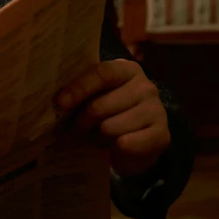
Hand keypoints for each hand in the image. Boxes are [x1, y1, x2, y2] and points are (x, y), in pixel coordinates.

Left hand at [54, 57, 169, 177]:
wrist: (137, 143)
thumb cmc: (110, 114)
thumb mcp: (97, 97)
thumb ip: (83, 93)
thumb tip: (57, 101)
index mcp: (127, 70)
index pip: (102, 73)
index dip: (79, 88)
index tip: (60, 103)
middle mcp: (145, 86)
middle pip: (100, 105)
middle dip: (80, 122)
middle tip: (71, 132)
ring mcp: (156, 110)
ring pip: (109, 127)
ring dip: (98, 138)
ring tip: (99, 138)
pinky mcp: (162, 134)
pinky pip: (126, 143)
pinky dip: (114, 149)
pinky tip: (114, 147)